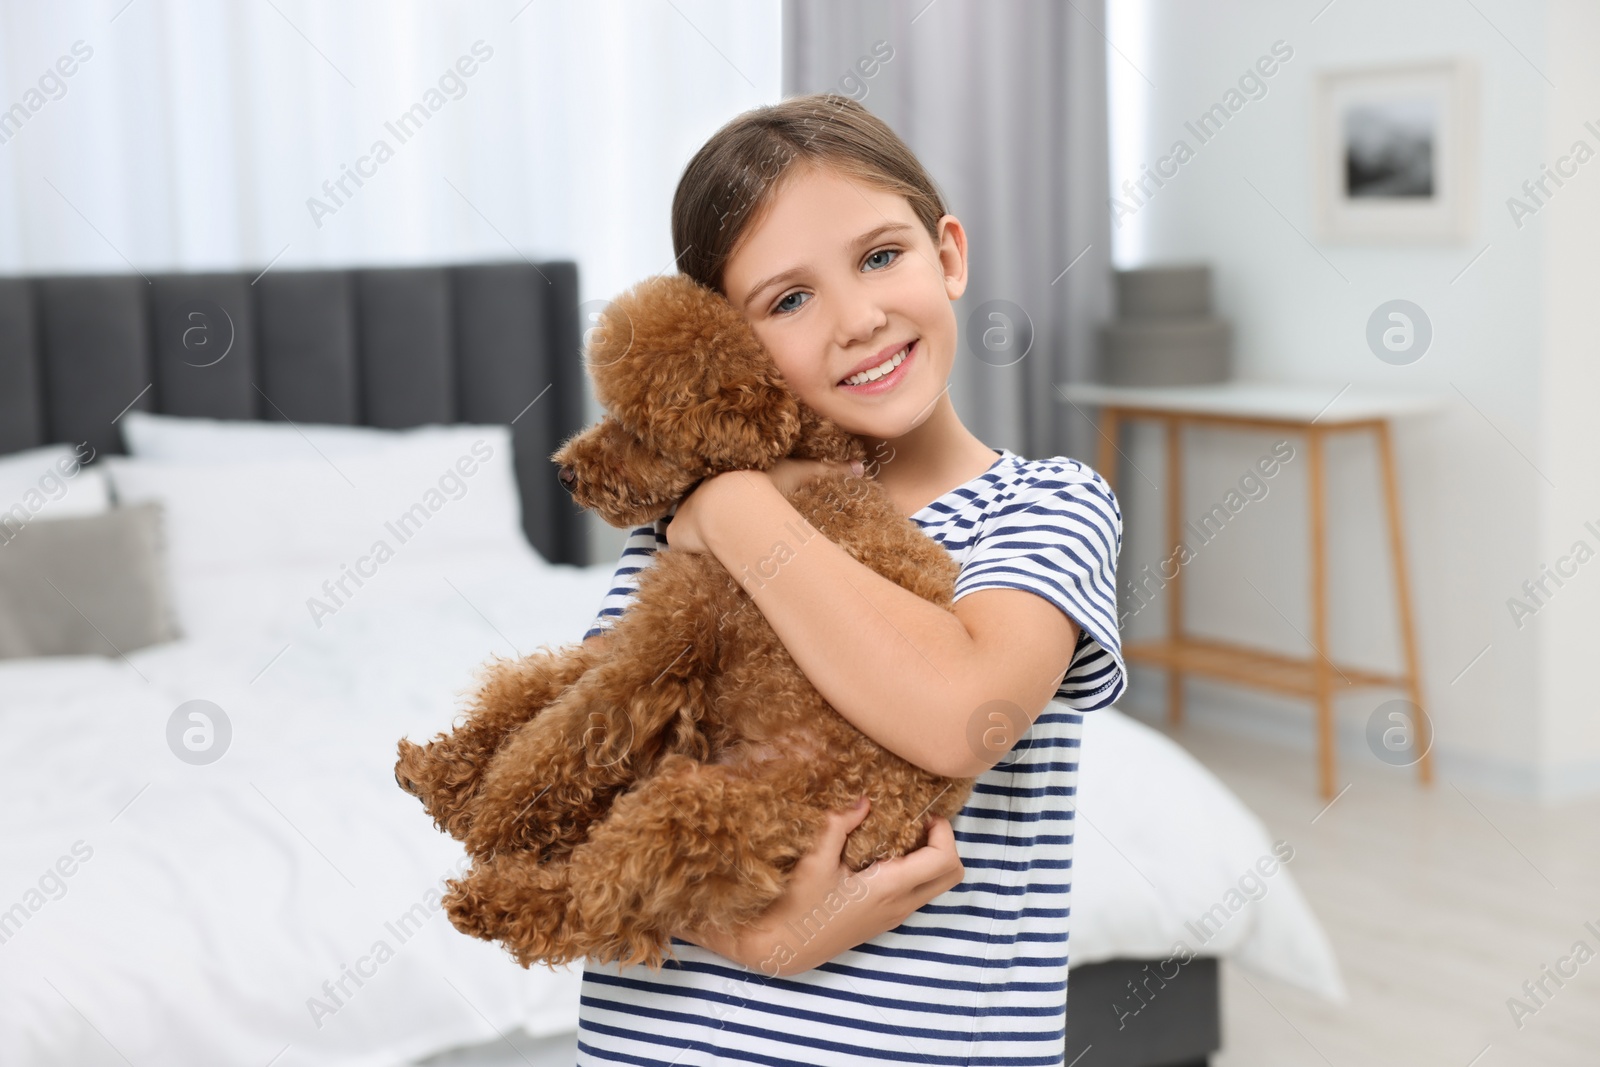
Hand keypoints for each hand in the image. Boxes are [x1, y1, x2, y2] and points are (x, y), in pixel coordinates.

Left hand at [664, 458, 862, 554]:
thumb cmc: (767, 485)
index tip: (748, 510)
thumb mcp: (802, 473)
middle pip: (707, 509)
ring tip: (718, 551)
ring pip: (692, 528)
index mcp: (726, 478)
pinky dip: (687, 553)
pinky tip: (698, 563)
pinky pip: (678, 546)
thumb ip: (830, 470)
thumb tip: (863, 466)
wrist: (733, 503)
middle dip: (716, 520)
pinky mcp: (675, 535)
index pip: (727, 491)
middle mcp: (702, 493)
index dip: (736, 500)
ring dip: (701, 537)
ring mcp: (685, 514)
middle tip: (733, 534)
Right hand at [676, 797, 964, 976]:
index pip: (944, 860)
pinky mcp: (884, 920)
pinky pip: (917, 893)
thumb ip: (840, 824)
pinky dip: (915, 870)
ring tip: (900, 834)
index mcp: (889, 889)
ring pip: (935, 886)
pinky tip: (882, 856)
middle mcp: (900, 906)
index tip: (924, 813)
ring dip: (930, 857)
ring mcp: (894, 916)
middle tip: (920, 823)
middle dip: (945, 843)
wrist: (782, 948)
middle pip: (952, 875)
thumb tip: (863, 801)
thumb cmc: (797, 905)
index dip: (944, 832)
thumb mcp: (815, 859)